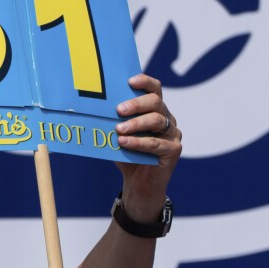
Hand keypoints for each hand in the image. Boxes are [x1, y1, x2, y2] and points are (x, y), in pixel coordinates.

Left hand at [113, 74, 181, 222]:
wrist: (139, 184)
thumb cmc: (128, 156)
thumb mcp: (119, 136)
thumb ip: (114, 122)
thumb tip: (94, 109)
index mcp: (155, 110)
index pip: (154, 89)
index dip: (144, 82)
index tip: (130, 81)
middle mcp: (167, 118)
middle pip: (156, 102)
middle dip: (136, 104)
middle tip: (119, 110)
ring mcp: (173, 134)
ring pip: (157, 120)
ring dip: (136, 124)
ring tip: (119, 130)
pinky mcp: (174, 150)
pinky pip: (155, 143)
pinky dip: (138, 142)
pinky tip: (124, 142)